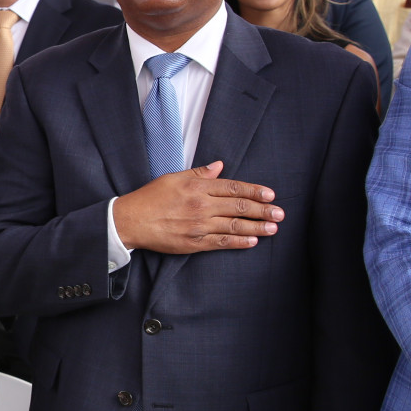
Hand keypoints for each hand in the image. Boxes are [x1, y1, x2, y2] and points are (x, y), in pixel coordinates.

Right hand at [110, 160, 281, 254]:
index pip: (234, 187)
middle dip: (263, 210)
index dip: (255, 191)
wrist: (131, 221)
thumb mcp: (173, 178)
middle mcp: (202, 206)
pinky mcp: (195, 243)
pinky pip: (222, 242)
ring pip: (235, 226)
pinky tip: (252, 241)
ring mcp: (199, 226)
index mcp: (198, 187)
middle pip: (240, 207)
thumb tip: (219, 166)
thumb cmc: (150, 198)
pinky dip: (239, 242)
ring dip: (257, 227)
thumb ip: (199, 173)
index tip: (270, 194)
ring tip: (273, 228)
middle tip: (280, 213)